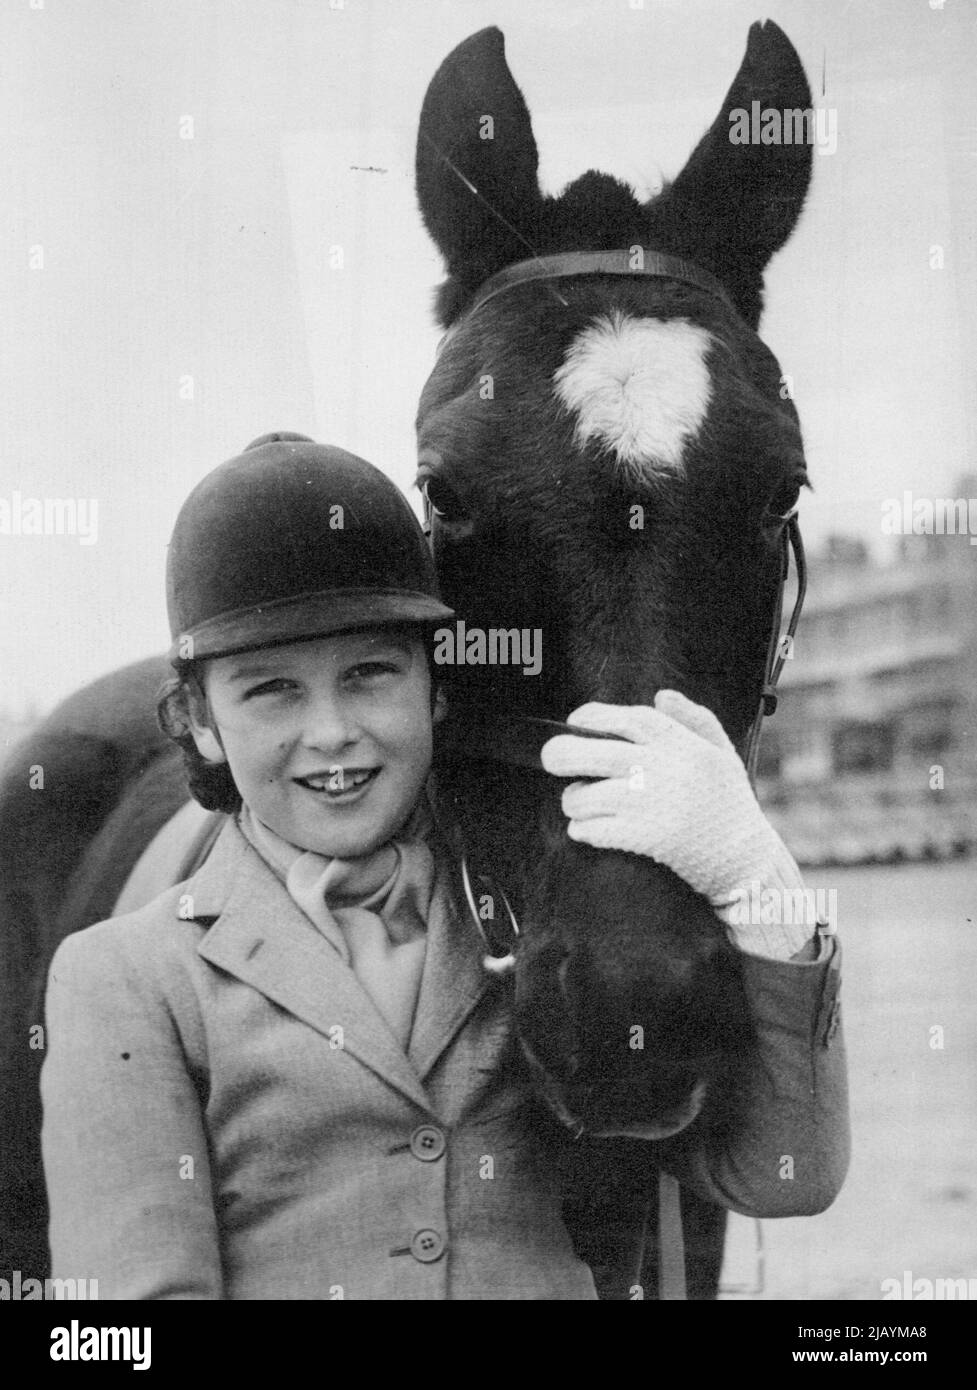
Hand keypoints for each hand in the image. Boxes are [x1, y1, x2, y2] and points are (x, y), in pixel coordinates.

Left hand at [540, 690, 813, 958]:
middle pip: (593, 752)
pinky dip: (583, 829)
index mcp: (679, 744)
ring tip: (578, 803)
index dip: (594, 715)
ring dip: (573, 800)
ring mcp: (649, 803)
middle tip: (552, 759)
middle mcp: (660, 768)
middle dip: (560, 754)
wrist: (747, 860)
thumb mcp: (722, 754)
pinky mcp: (644, 837)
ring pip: (585, 795)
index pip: (627, 718)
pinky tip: (587, 829)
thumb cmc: (732, 805)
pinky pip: (594, 829)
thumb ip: (694, 719)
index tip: (576, 720)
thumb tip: (661, 695)